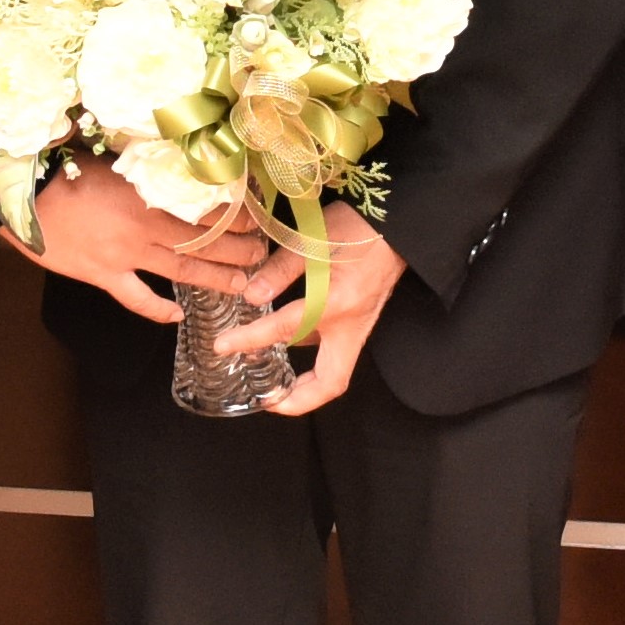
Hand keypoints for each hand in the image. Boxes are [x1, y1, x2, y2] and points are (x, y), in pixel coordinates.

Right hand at [34, 157, 289, 329]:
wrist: (20, 197)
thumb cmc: (63, 168)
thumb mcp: (114, 159)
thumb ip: (149, 168)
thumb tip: (184, 163)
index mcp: (148, 195)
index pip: (205, 209)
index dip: (235, 216)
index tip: (257, 217)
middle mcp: (142, 229)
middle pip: (202, 244)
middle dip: (236, 251)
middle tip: (261, 255)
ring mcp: (123, 257)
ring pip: (181, 272)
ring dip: (214, 279)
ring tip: (241, 285)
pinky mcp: (102, 276)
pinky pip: (137, 298)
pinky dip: (158, 310)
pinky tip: (178, 316)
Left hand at [261, 208, 404, 415]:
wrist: (401, 222)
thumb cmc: (358, 226)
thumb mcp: (312, 240)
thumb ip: (279, 270)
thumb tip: (251, 295)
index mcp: (336, 302)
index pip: (285, 329)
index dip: (249, 339)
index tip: (223, 346)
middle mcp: (351, 323)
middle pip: (330, 383)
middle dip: (298, 401)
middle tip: (268, 402)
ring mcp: (360, 324)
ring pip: (334, 371)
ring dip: (305, 384)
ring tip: (273, 382)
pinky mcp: (361, 319)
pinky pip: (335, 349)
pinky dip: (310, 355)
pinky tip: (288, 341)